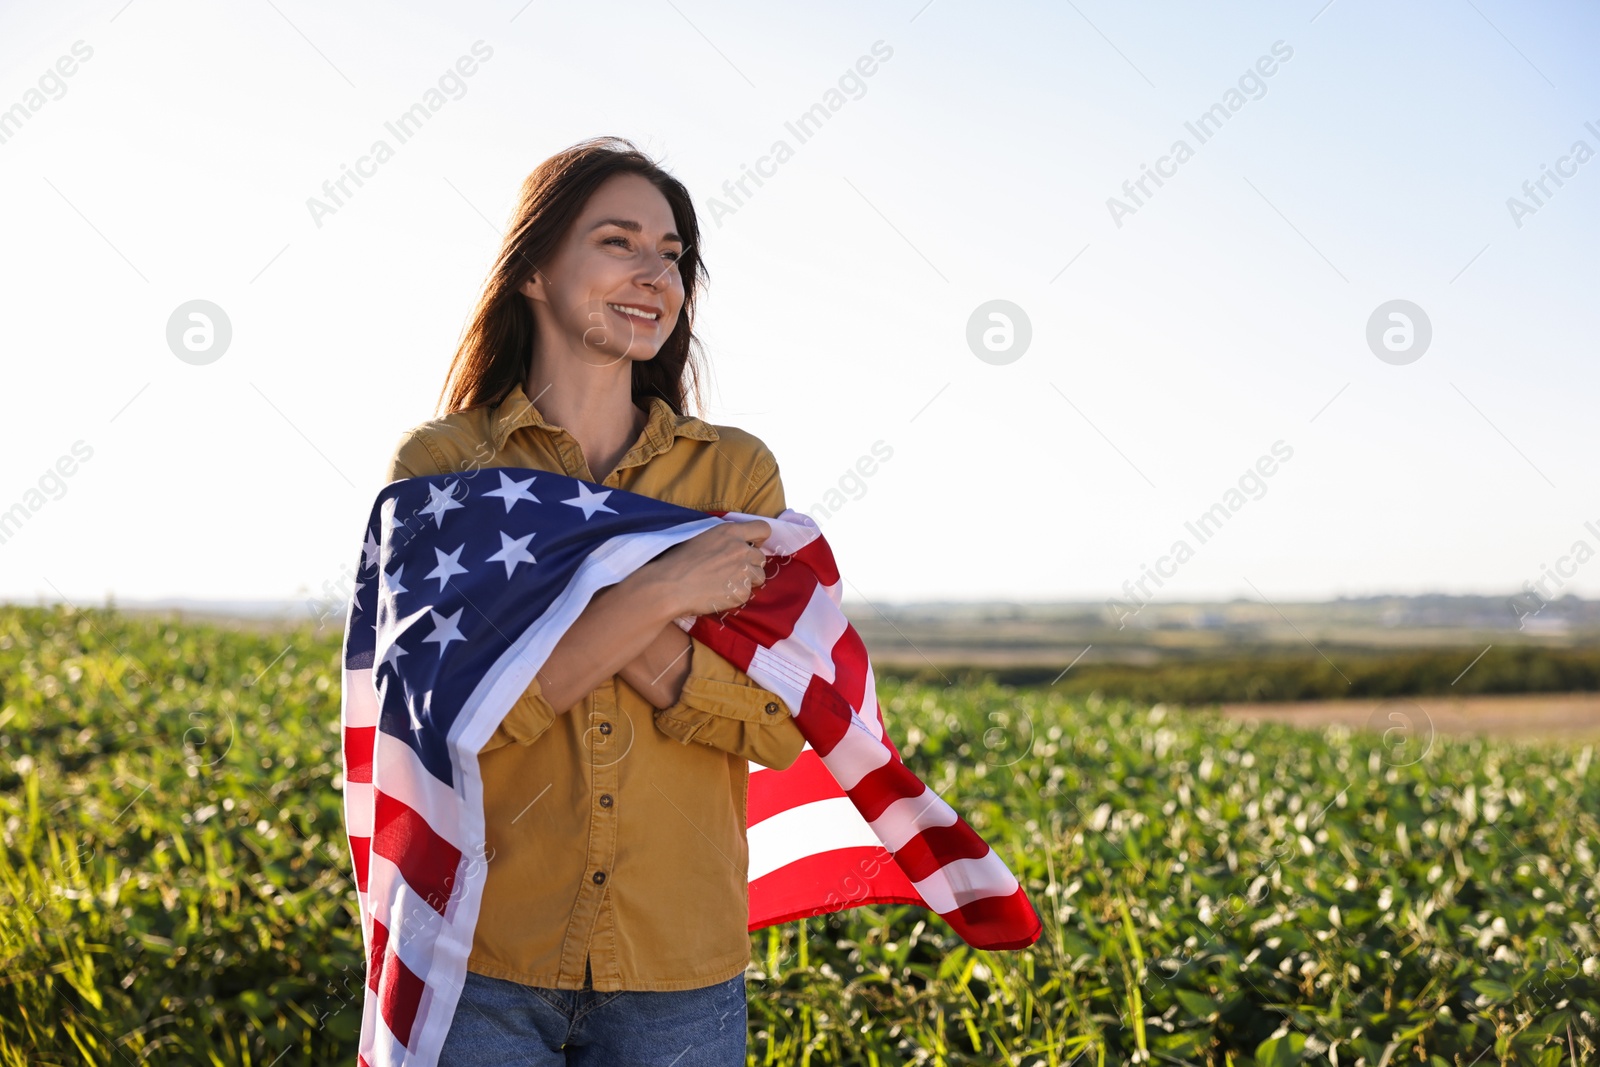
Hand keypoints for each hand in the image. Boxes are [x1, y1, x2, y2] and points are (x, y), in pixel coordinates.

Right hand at [642, 520, 772, 616]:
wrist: (670, 586)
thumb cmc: (679, 562)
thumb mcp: (702, 538)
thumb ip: (723, 540)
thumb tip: (732, 545)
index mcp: (730, 532)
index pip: (763, 529)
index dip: (760, 539)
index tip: (753, 546)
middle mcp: (741, 549)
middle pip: (761, 558)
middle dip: (750, 565)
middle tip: (731, 572)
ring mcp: (744, 571)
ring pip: (758, 577)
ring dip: (746, 581)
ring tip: (725, 584)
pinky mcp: (741, 591)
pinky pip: (746, 594)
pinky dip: (735, 596)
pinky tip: (719, 595)